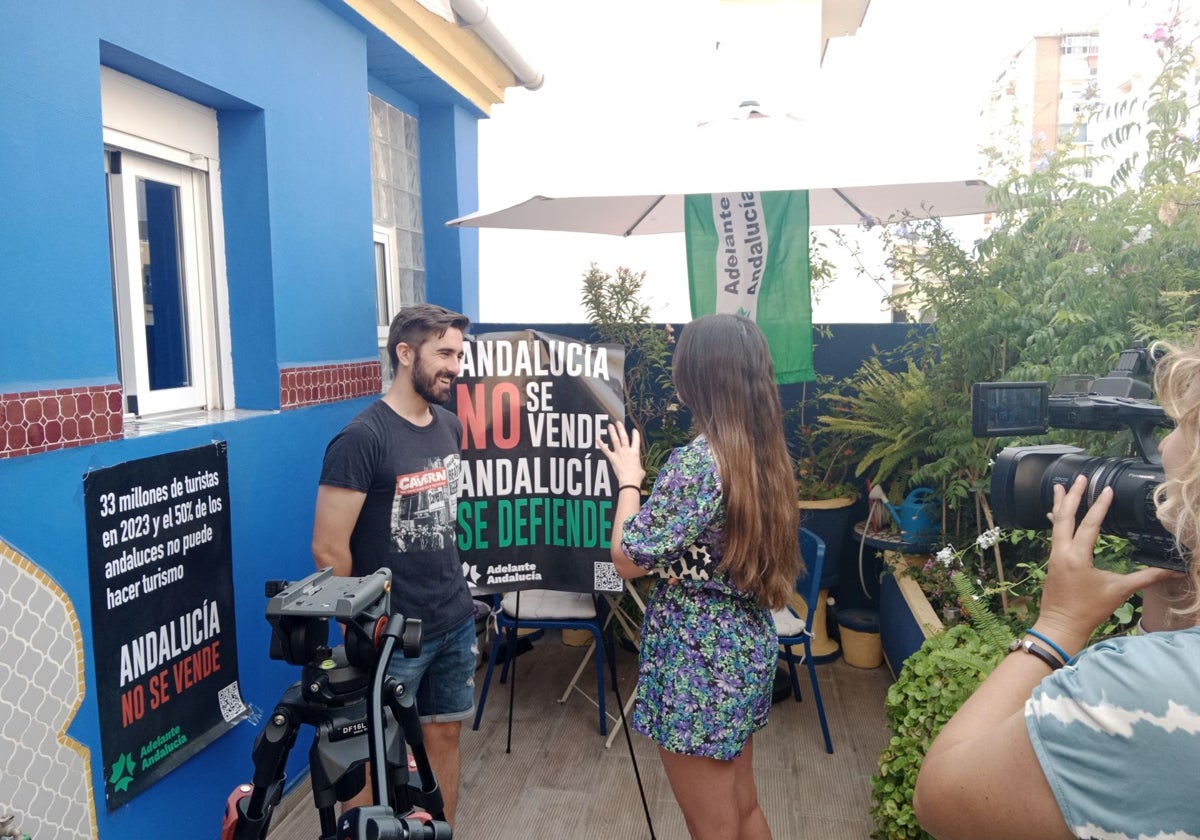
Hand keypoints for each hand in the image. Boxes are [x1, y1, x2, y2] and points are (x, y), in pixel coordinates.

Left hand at [598, 423, 645, 489]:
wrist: (630, 481)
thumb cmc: (636, 477)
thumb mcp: (641, 471)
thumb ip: (639, 468)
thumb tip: (640, 471)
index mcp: (635, 453)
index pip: (636, 440)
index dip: (635, 434)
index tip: (634, 430)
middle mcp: (627, 451)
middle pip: (624, 437)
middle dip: (621, 429)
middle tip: (618, 422)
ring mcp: (619, 454)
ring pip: (615, 440)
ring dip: (612, 432)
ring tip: (610, 426)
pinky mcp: (612, 458)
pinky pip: (606, 450)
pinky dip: (601, 445)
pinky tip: (598, 439)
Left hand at [1035, 475, 1179, 653]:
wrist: (1061, 626)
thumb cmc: (1089, 610)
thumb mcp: (1120, 591)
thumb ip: (1146, 578)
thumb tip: (1174, 571)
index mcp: (1076, 557)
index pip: (1089, 524)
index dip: (1099, 506)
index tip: (1106, 489)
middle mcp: (1061, 552)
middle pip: (1065, 517)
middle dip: (1072, 495)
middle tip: (1079, 478)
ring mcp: (1054, 555)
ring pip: (1056, 523)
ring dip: (1061, 504)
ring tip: (1060, 485)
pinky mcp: (1053, 560)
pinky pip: (1054, 534)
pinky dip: (1058, 520)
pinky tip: (1055, 513)